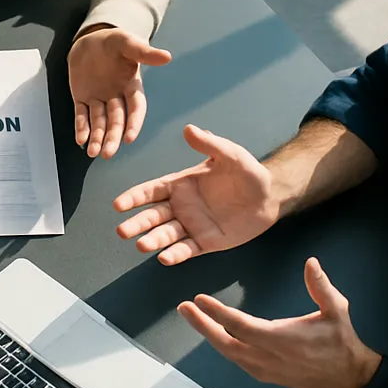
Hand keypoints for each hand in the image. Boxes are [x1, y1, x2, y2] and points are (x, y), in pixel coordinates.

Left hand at [68, 25, 170, 158]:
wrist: (91, 39)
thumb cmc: (114, 42)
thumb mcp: (128, 43)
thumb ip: (145, 52)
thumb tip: (167, 57)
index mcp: (132, 86)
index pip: (135, 108)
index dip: (133, 123)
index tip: (129, 139)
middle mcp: (117, 97)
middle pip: (116, 121)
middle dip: (113, 137)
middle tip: (108, 154)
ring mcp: (99, 99)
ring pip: (100, 122)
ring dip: (97, 137)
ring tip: (93, 152)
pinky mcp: (83, 98)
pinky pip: (82, 115)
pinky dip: (81, 128)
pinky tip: (80, 140)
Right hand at [112, 124, 276, 263]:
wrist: (269, 196)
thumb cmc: (246, 172)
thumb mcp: (229, 154)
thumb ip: (208, 144)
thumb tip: (188, 129)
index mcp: (180, 184)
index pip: (151, 191)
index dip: (134, 197)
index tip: (118, 205)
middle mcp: (181, 206)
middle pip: (153, 216)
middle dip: (137, 223)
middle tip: (122, 231)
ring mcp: (192, 225)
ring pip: (167, 234)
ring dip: (153, 240)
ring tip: (142, 245)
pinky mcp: (206, 242)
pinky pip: (187, 249)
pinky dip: (176, 254)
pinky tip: (165, 258)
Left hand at [180, 258, 380, 387]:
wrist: (350, 379)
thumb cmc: (342, 344)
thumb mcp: (337, 310)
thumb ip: (321, 287)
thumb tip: (311, 264)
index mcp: (281, 340)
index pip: (240, 325)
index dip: (217, 313)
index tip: (199, 299)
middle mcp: (268, 358)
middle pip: (225, 342)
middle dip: (202, 325)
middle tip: (185, 308)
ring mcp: (265, 369)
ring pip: (228, 353)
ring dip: (209, 334)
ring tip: (194, 317)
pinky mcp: (265, 375)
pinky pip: (236, 360)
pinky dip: (222, 346)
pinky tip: (215, 334)